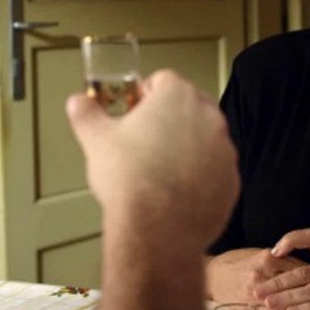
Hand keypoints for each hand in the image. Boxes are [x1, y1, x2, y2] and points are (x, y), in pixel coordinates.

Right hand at [66, 69, 238, 250]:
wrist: (156, 229)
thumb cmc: (129, 179)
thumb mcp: (96, 140)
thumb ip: (86, 114)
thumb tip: (77, 102)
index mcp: (177, 96)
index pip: (162, 80)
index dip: (144, 95)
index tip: (133, 112)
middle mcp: (208, 117)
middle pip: (188, 106)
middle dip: (169, 119)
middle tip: (145, 141)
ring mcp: (224, 149)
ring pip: (204, 139)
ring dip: (187, 147)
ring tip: (160, 170)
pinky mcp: (232, 180)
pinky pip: (215, 170)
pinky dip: (200, 175)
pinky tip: (177, 191)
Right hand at [206, 248, 305, 306]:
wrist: (213, 276)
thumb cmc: (237, 262)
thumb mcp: (259, 253)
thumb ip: (281, 260)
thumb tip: (305, 267)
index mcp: (267, 257)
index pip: (299, 267)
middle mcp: (263, 273)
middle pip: (296, 284)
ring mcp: (257, 291)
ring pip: (288, 301)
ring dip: (309, 309)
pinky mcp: (251, 305)